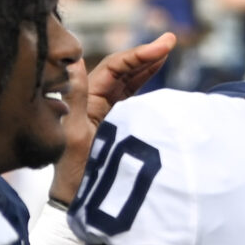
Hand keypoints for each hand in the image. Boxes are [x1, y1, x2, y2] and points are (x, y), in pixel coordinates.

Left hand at [52, 36, 175, 206]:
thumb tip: (73, 59)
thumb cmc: (76, 175)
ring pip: (128, 80)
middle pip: (123, 70)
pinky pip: (131, 96)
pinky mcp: (115, 123)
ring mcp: (105, 111)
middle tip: (171, 40)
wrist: (80, 204)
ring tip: (167, 49)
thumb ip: (76, 96)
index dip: (139, 54)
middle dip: (146, 54)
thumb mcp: (76, 135)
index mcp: (85, 100)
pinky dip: (145, 82)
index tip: (164, 46)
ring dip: (147, 65)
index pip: (115, 67)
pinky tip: (157, 71)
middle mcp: (94, 101)